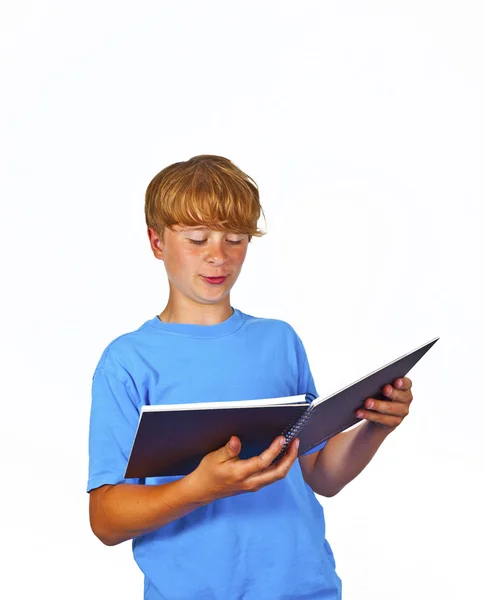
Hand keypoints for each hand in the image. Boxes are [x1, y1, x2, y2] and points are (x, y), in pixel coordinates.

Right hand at [185, 435, 299, 504]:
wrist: (202, 491)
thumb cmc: (207, 472)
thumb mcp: (214, 458)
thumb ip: (228, 450)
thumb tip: (237, 440)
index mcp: (240, 473)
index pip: (263, 462)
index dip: (274, 450)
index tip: (282, 438)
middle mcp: (250, 482)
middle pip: (277, 473)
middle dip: (290, 458)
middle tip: (296, 442)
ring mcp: (254, 485)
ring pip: (277, 476)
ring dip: (287, 462)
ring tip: (292, 447)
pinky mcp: (254, 485)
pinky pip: (272, 477)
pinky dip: (281, 466)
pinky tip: (282, 456)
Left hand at [356, 377, 412, 430]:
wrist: (380, 412)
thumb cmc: (380, 393)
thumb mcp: (381, 387)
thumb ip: (379, 382)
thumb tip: (368, 382)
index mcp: (404, 387)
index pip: (407, 384)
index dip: (403, 383)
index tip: (396, 381)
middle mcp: (406, 399)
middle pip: (400, 396)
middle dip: (392, 393)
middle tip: (384, 389)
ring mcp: (402, 412)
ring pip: (390, 408)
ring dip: (378, 405)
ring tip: (367, 403)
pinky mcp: (394, 422)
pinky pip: (382, 419)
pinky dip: (370, 415)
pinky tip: (360, 412)